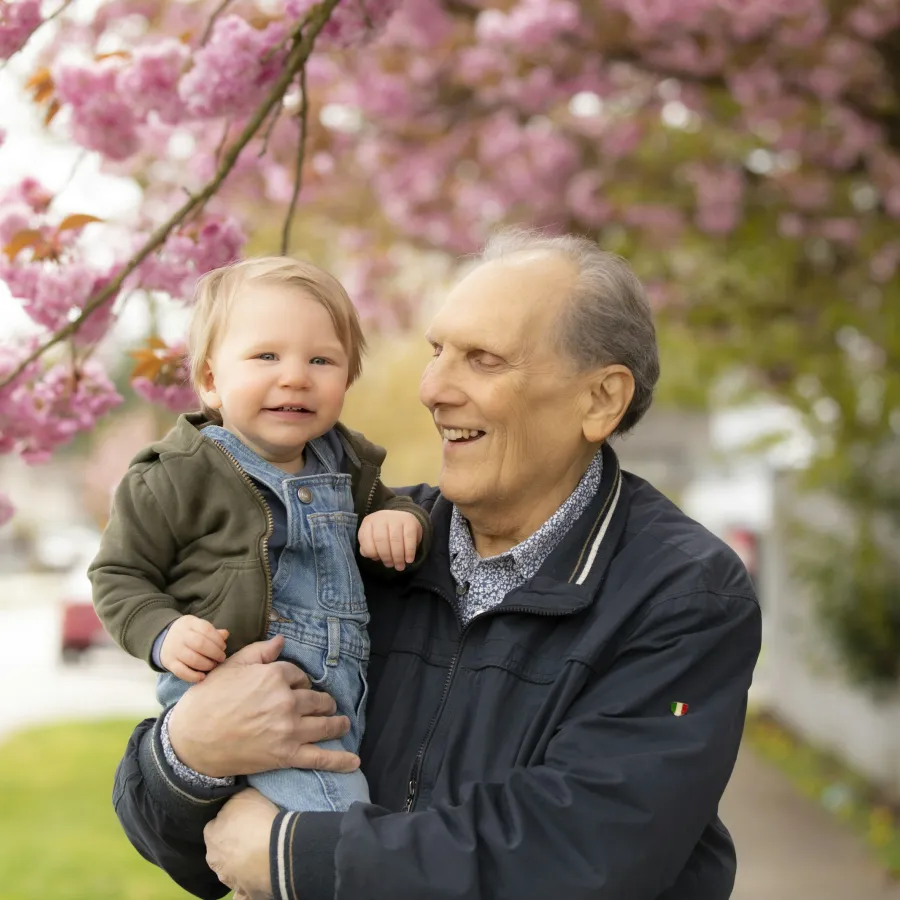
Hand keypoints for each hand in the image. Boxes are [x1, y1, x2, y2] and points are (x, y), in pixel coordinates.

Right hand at [160, 615, 228, 682]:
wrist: (163, 639)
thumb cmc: (188, 633)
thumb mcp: (198, 627)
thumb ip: (212, 631)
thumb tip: (225, 634)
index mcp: (189, 623)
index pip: (206, 629)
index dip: (218, 640)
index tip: (223, 647)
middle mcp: (180, 635)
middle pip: (200, 644)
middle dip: (214, 653)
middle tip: (221, 658)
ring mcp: (173, 649)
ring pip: (192, 659)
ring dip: (207, 664)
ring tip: (213, 665)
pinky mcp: (169, 662)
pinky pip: (181, 672)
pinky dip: (193, 676)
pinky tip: (202, 676)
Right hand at [167, 635, 360, 777]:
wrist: (191, 741)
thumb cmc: (208, 700)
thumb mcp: (231, 666)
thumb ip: (260, 652)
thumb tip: (282, 640)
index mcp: (274, 676)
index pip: (300, 676)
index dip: (299, 682)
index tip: (297, 687)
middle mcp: (286, 701)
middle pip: (317, 699)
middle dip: (323, 702)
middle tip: (325, 706)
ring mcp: (289, 730)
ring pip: (325, 725)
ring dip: (337, 724)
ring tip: (342, 723)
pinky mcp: (286, 755)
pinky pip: (320, 758)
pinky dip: (340, 760)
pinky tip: (354, 762)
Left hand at [205, 788, 276, 899]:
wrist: (275, 851)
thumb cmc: (258, 820)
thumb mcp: (245, 795)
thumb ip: (234, 801)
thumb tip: (231, 804)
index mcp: (211, 834)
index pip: (215, 826)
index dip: (228, 822)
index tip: (242, 820)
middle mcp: (214, 859)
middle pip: (220, 849)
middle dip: (231, 844)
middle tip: (250, 836)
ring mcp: (228, 878)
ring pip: (230, 869)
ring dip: (239, 864)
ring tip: (259, 855)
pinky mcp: (243, 892)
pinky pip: (241, 893)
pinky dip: (244, 890)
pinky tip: (254, 879)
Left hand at [358, 509, 422, 570]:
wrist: (403, 519)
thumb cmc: (385, 533)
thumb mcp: (373, 537)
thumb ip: (368, 547)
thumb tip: (371, 556)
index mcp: (369, 522)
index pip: (365, 538)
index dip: (371, 552)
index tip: (377, 559)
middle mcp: (381, 517)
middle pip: (381, 539)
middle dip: (386, 556)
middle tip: (390, 565)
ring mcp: (396, 517)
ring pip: (395, 539)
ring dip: (398, 556)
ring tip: (400, 566)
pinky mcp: (409, 520)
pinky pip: (409, 537)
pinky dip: (409, 551)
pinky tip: (409, 559)